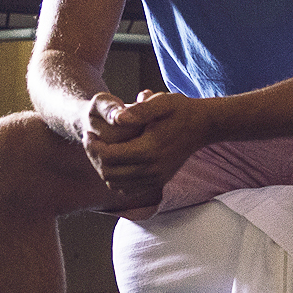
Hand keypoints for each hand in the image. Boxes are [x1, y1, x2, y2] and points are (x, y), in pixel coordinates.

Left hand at [82, 89, 207, 203]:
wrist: (202, 126)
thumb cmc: (181, 111)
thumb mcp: (162, 102)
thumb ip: (140, 110)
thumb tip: (118, 118)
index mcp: (150, 150)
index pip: (108, 156)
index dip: (92, 146)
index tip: (89, 134)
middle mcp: (152, 169)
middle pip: (108, 174)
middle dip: (94, 158)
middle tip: (91, 142)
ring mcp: (156, 179)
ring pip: (115, 185)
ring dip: (103, 170)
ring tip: (102, 152)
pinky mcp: (158, 182)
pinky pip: (128, 190)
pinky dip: (116, 180)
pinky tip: (116, 162)